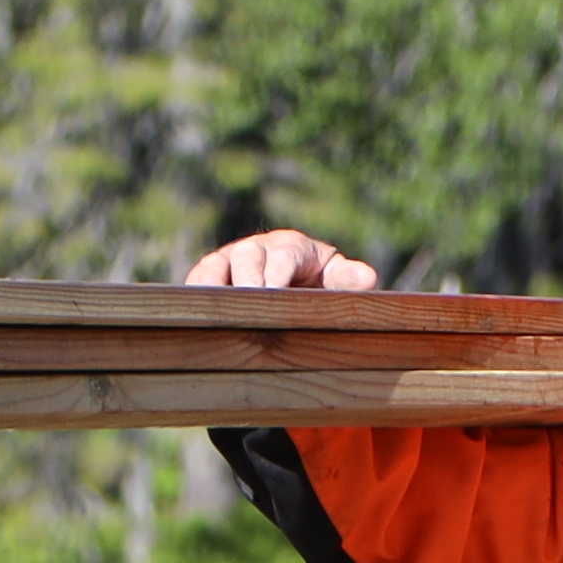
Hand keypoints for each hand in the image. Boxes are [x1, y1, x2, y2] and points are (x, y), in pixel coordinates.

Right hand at [184, 226, 378, 293]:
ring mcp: (229, 260)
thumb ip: (347, 280)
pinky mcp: (208, 276)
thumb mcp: (334, 279)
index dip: (278, 272)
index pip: (284, 255)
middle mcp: (257, 248)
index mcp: (291, 246)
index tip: (275, 292)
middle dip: (247, 280)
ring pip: (215, 267)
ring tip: (214, 309)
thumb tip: (368, 278)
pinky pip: (196, 280)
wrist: (287, 285)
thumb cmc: (314, 283)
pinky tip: (194, 317)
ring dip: (213, 286)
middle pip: (247, 257)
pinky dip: (195, 295)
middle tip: (247, 302)